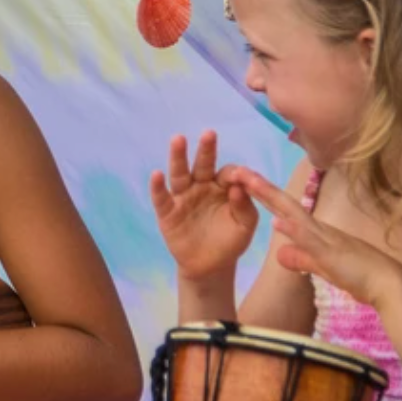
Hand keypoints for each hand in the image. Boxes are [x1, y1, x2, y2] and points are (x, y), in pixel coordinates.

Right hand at [149, 131, 259, 282]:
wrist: (210, 266)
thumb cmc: (230, 242)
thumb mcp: (244, 226)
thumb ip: (245, 207)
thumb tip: (237, 187)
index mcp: (222, 187)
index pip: (227, 173)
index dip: (234, 174)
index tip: (240, 177)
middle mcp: (201, 186)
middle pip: (203, 164)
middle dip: (206, 150)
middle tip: (209, 134)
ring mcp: (183, 198)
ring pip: (180, 174)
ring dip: (178, 157)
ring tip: (178, 140)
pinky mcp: (168, 213)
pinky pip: (161, 198)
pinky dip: (158, 187)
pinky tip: (156, 174)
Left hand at [223, 167, 401, 305]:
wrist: (387, 283)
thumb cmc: (359, 275)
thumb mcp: (322, 267)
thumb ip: (301, 259)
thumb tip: (280, 252)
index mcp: (315, 232)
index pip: (285, 211)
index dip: (265, 196)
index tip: (244, 182)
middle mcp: (318, 229)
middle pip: (285, 204)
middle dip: (260, 188)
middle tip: (237, 170)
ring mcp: (325, 239)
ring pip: (294, 214)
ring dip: (271, 198)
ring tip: (249, 182)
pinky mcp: (331, 254)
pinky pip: (310, 240)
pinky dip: (294, 230)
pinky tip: (277, 221)